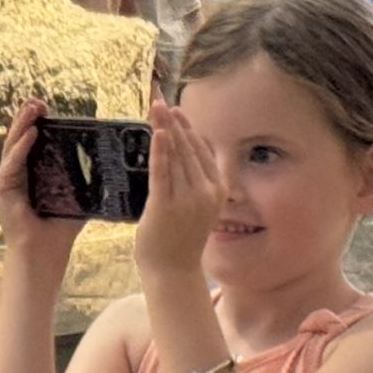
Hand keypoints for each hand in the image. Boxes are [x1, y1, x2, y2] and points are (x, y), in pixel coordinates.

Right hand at [0, 100, 82, 280]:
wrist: (46, 253)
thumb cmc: (61, 227)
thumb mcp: (78, 195)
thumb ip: (88, 179)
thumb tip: (112, 162)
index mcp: (32, 172)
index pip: (32, 141)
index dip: (37, 122)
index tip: (47, 106)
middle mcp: (17, 173)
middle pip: (20, 139)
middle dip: (27, 117)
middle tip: (38, 100)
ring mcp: (7, 181)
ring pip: (13, 146)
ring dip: (22, 125)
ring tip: (33, 109)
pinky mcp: (2, 191)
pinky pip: (11, 165)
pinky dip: (21, 149)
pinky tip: (31, 135)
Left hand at [137, 98, 222, 283]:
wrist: (172, 271)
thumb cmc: (180, 238)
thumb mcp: (196, 206)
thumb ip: (192, 180)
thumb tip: (180, 152)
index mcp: (217, 190)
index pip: (201, 150)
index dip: (186, 127)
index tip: (175, 109)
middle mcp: (206, 192)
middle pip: (187, 148)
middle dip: (173, 122)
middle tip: (159, 100)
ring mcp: (187, 200)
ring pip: (175, 156)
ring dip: (164, 128)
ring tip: (155, 108)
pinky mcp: (166, 206)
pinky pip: (163, 173)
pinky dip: (160, 151)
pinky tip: (158, 132)